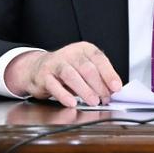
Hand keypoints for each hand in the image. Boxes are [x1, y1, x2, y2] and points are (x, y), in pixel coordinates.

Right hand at [4, 42, 121, 106]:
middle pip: (87, 68)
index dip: (109, 74)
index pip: (99, 59)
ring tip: (94, 101)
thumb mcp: (84, 69)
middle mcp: (71, 53)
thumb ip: (98, 77)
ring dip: (85, 90)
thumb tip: (112, 91)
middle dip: (99, 85)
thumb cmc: (66, 69)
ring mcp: (56, 63)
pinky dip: (64, 95)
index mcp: (84, 49)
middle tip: (105, 99)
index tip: (116, 87)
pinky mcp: (44, 75)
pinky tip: (72, 103)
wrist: (37, 67)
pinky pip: (54, 85)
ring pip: (71, 75)